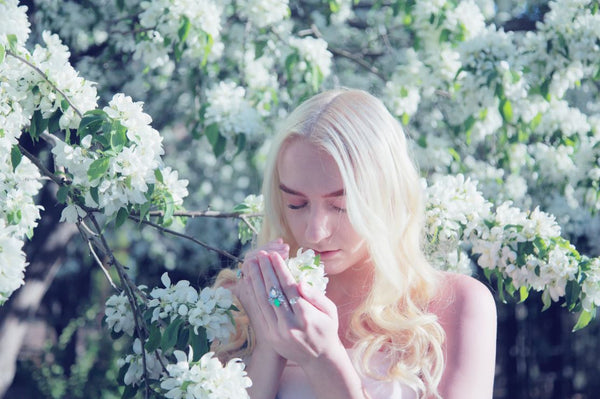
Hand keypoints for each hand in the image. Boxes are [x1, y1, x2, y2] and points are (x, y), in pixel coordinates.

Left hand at [236, 242, 341, 366]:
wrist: (319, 359)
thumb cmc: (327, 329)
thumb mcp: (330, 311)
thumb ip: (316, 296)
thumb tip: (300, 282)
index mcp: (306, 317)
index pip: (289, 288)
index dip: (280, 270)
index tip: (274, 255)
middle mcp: (289, 325)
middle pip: (273, 292)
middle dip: (265, 271)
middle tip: (261, 254)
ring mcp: (276, 332)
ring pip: (262, 301)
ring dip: (255, 280)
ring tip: (252, 263)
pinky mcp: (268, 336)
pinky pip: (258, 311)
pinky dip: (253, 294)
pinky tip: (250, 281)